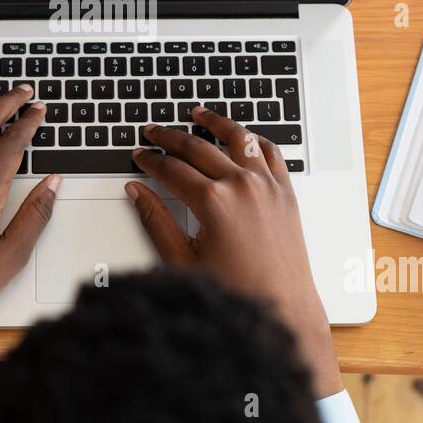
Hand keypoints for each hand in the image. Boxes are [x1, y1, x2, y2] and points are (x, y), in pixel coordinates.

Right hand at [125, 107, 341, 397]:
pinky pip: (270, 152)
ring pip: (238, 138)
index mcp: (214, 202)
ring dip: (215, 122)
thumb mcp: (182, 259)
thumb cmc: (235, 292)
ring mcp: (268, 186)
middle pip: (198, 147)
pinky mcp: (286, 193)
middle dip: (170, 137)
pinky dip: (253, 139)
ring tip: (198, 113)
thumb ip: (156, 220)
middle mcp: (243, 186)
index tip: (139, 156)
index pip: (171, 169)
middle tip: (153, 132)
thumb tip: (137, 192)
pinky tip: (242, 136)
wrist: (283, 310)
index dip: (150, 160)